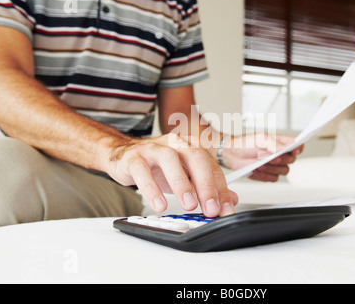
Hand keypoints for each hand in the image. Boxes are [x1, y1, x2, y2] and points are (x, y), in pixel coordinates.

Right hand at [103, 134, 237, 216]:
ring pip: (169, 160)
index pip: (211, 166)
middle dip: (206, 184)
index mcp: (191, 146)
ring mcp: (153, 148)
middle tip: (210, 208)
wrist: (124, 155)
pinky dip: (151, 188)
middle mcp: (175, 144)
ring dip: (181, 184)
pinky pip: (142, 171)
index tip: (224, 210)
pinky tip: (159, 205)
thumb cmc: (158, 165)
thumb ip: (208, 186)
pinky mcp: (133, 158)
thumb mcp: (186, 176)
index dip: (220, 189)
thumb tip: (229, 200)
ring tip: (189, 205)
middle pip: (195, 157)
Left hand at [222, 133, 302, 181]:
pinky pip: (273, 178)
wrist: (233, 154)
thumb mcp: (260, 139)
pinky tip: (256, 170)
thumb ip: (274, 144)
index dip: (298, 148)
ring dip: (271, 168)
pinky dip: (264, 175)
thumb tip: (286, 148)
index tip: (293, 150)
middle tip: (270, 158)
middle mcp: (279, 154)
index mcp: (280, 142)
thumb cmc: (245, 143)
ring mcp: (275, 165)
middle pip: (292, 160)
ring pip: (283, 171)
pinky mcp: (268, 174)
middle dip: (281, 160)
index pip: (297, 145)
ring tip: (259, 164)